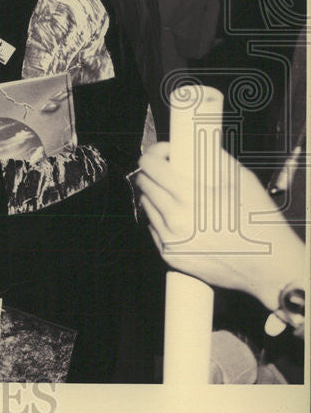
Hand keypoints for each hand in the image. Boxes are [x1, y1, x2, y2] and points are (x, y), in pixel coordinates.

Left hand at [136, 142, 305, 309]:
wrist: (268, 267)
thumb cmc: (259, 222)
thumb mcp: (241, 180)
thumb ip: (212, 158)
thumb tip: (191, 146)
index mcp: (190, 197)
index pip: (149, 166)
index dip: (154, 154)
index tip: (164, 153)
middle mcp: (175, 220)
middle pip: (144, 184)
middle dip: (154, 173)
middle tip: (170, 171)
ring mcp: (170, 240)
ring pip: (147, 205)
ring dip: (157, 195)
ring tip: (178, 194)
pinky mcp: (170, 256)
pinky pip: (154, 228)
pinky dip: (162, 218)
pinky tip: (182, 217)